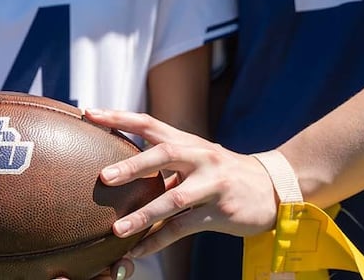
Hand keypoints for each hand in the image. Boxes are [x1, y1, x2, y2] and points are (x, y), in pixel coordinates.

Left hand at [84, 109, 278, 258]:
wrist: (272, 188)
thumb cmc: (222, 173)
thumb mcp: (197, 158)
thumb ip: (165, 159)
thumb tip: (119, 164)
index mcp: (188, 141)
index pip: (150, 123)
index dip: (119, 117)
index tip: (90, 113)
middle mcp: (201, 157)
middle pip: (165, 155)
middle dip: (133, 166)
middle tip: (104, 177)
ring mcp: (212, 184)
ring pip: (174, 199)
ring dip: (143, 215)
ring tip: (117, 229)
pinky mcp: (221, 211)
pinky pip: (184, 228)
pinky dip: (158, 241)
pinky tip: (138, 250)